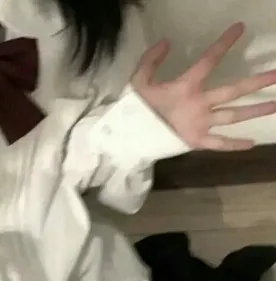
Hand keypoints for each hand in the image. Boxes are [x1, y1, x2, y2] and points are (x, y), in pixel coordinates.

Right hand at [133, 22, 275, 150]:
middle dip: (257, 81)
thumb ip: (151, 60)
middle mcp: (199, 104)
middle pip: (233, 90)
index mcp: (185, 87)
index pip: (209, 61)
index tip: (239, 28)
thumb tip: (167, 41)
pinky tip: (251, 144)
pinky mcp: (196, 141)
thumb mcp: (138, 80)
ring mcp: (200, 124)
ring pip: (233, 116)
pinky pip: (218, 143)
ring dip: (256, 110)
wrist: (130, 136)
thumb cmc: (137, 108)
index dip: (224, 43)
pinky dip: (234, 144)